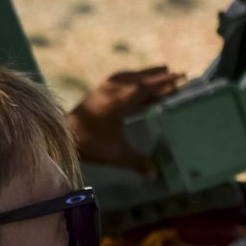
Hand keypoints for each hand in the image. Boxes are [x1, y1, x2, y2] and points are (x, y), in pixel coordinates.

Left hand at [68, 66, 184, 173]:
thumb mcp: (118, 154)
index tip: (179, 78)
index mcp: (120, 102)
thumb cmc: (92, 144)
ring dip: (147, 73)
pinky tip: (138, 79)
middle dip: (159, 76)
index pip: (147, 88)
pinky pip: (121, 79)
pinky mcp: (100, 90)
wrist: (66, 133)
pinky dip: (133, 77)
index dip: (164, 83)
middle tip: (177, 73)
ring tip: (162, 70)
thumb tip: (155, 175)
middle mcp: (113, 90)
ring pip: (131, 76)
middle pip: (141, 78)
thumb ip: (138, 162)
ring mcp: (105, 87)